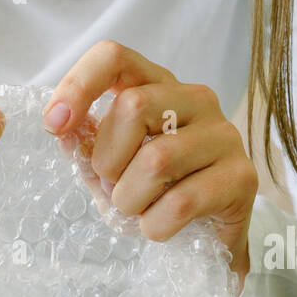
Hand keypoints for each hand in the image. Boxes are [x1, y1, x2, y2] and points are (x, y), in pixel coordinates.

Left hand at [44, 40, 255, 286]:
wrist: (205, 239)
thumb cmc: (154, 195)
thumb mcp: (111, 169)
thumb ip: (85, 145)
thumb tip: (60, 124)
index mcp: (157, 87)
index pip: (115, 57)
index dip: (79, 85)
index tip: (54, 124)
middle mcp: (195, 99)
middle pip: (132, 106)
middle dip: (108, 161)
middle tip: (115, 188)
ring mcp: (223, 135)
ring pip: (156, 160)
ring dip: (130, 200)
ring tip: (139, 211)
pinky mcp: (242, 176)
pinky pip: (180, 202)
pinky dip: (155, 226)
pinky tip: (160, 229)